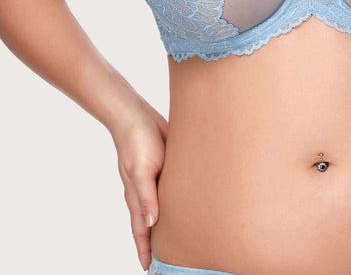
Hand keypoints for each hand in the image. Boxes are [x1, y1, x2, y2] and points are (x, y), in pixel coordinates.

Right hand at [111, 104, 167, 270]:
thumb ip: (146, 197)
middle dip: (156, 245)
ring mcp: (154, 182)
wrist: (137, 115)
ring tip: (179, 241)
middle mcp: (146, 193)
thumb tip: (150, 225)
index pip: (140, 232)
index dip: (145, 252)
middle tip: (168, 262)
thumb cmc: (137, 142)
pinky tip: (187, 207)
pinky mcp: (164, 169)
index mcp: (137, 198)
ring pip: (162, 210)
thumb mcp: (142, 170)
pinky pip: (169, 193)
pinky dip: (175, 205)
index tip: (150, 270)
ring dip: (167, 226)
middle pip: (150, 226)